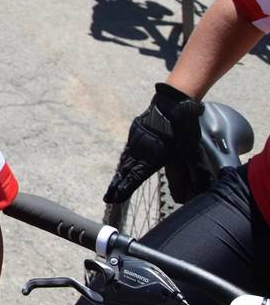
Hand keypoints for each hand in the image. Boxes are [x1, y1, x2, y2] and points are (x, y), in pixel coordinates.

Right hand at [103, 84, 203, 203]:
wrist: (173, 104)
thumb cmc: (183, 130)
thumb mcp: (191, 154)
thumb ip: (192, 174)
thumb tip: (196, 192)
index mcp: (152, 158)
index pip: (135, 178)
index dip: (125, 189)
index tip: (115, 199)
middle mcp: (140, 151)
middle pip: (125, 172)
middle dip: (116, 186)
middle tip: (108, 198)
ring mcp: (135, 141)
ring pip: (124, 162)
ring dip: (118, 176)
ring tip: (112, 187)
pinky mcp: (134, 133)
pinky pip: (127, 151)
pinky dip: (123, 162)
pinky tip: (121, 166)